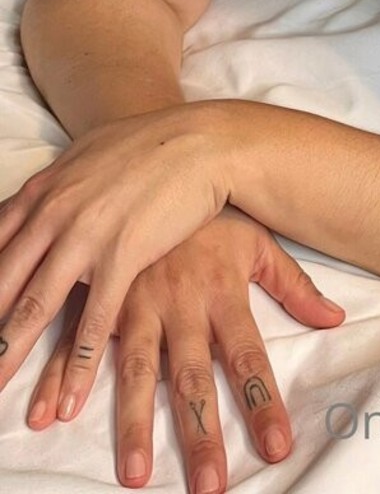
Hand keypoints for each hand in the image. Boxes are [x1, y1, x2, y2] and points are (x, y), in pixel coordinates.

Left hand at [0, 103, 229, 400]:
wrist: (203, 140)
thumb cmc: (151, 144)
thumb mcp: (88, 155)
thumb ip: (56, 186)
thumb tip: (33, 202)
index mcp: (44, 192)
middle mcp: (55, 214)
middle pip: (3, 283)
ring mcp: (86, 236)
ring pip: (36, 305)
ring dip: (11, 351)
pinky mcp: (123, 255)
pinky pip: (94, 319)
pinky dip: (78, 362)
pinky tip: (68, 395)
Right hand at [25, 207, 344, 490]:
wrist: (160, 163)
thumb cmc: (213, 215)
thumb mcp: (260, 242)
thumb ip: (294, 286)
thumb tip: (335, 319)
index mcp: (221, 292)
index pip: (249, 359)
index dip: (263, 404)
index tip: (277, 448)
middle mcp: (178, 304)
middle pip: (192, 379)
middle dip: (201, 433)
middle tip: (209, 486)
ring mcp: (135, 303)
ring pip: (133, 373)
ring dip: (133, 425)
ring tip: (137, 476)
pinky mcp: (99, 297)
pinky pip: (78, 345)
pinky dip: (61, 380)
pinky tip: (50, 416)